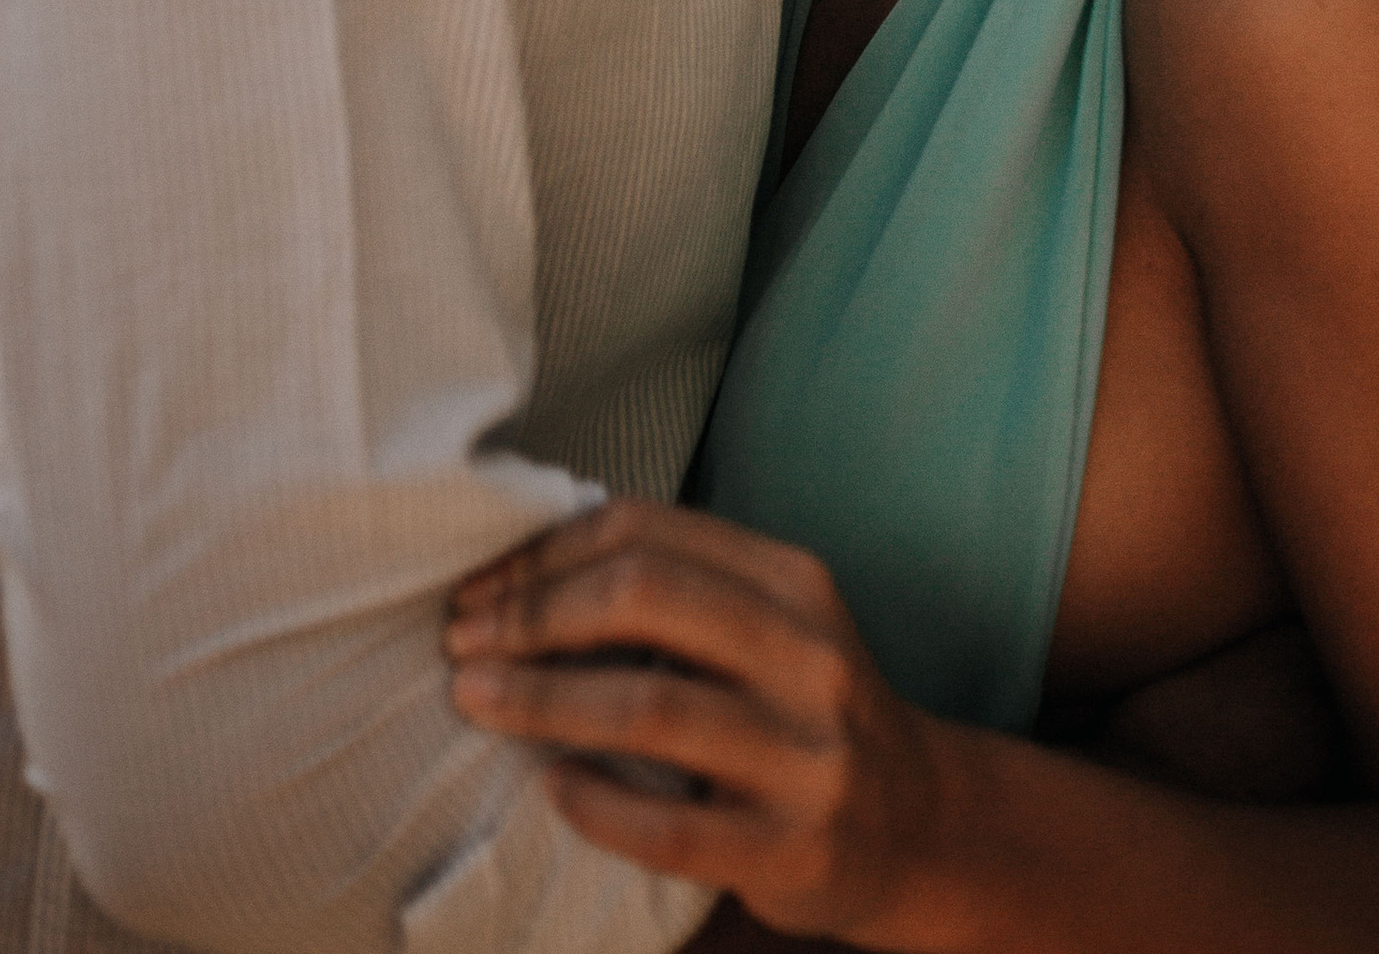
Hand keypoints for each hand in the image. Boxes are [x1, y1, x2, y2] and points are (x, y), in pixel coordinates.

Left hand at [445, 500, 957, 943]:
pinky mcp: (790, 848)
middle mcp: (806, 654)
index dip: (545, 552)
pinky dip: (597, 804)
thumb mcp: (771, 626)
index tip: (478, 586)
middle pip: (644, 597)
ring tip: (474, 698)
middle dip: (534, 614)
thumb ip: (681, 588)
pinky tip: (553, 789)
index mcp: (791, 580)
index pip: (646, 531)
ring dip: (543, 699)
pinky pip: (671, 828)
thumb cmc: (804, 712)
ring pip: (650, 707)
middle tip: (461, 639)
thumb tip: (530, 562)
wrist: (916, 824)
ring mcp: (803, 755)